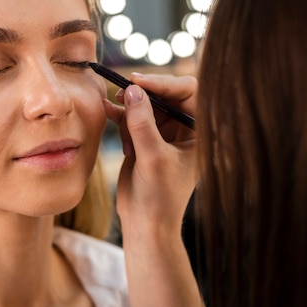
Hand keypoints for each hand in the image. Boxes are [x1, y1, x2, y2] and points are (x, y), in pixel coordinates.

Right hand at [103, 72, 197, 237]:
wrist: (145, 224)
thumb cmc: (159, 197)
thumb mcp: (153, 157)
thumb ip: (142, 124)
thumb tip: (133, 91)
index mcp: (199, 132)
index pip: (189, 93)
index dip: (164, 84)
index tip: (139, 82)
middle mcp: (184, 130)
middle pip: (166, 95)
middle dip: (144, 92)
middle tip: (123, 89)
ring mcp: (164, 134)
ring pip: (147, 105)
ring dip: (130, 104)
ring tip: (114, 106)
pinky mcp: (145, 141)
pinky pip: (133, 118)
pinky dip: (120, 115)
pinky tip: (107, 110)